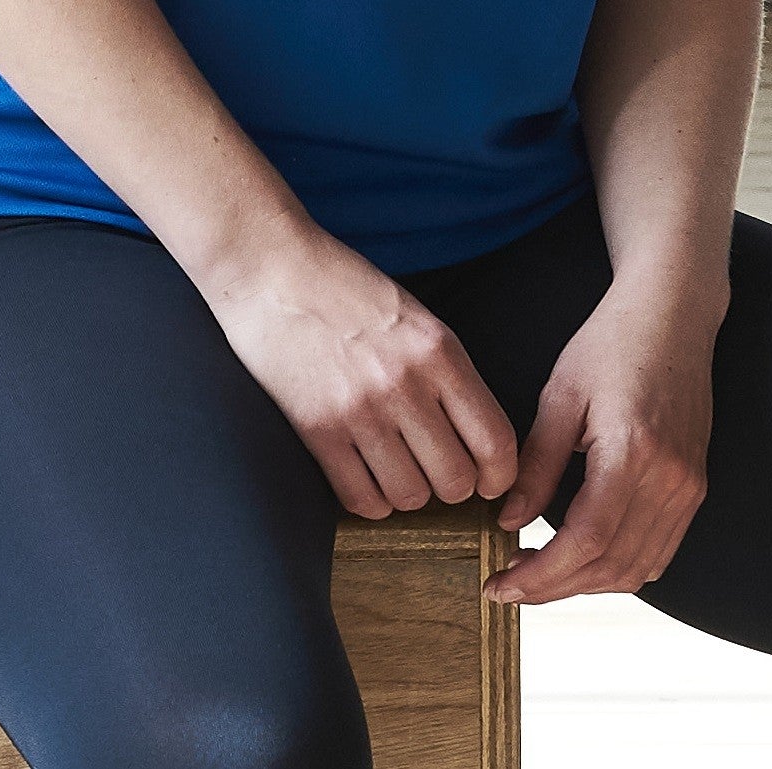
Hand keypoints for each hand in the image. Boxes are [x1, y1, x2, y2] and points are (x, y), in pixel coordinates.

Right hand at [201, 227, 520, 520]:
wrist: (271, 269)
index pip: (494, 438)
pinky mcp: (317, 430)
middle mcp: (405, 384)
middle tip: (435, 470)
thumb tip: (472, 437)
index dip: (500, 474)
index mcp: (439, 350)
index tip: (491, 481)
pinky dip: (369, 501)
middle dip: (451, 487)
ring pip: (410, 497)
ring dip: (408, 492)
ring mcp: (360, 410)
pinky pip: (360, 499)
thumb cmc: (345, 288)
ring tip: (396, 468)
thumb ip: (445, 371)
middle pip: (456, 480)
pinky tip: (364, 477)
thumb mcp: (414, 317)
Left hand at [486, 278, 718, 604]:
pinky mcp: (694, 486)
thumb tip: (509, 520)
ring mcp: (688, 486)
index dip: (541, 576)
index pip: (585, 542)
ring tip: (539, 575)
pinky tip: (584, 559)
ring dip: (586, 585)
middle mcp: (670, 479)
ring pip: (638, 569)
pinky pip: (659, 551)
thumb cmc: (614, 342)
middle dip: (555, 588)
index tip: (500, 584)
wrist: (672, 314)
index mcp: (632, 452)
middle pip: (611, 567)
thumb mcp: (561, 394)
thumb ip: (536, 463)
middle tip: (509, 585)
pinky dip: (620, 568)